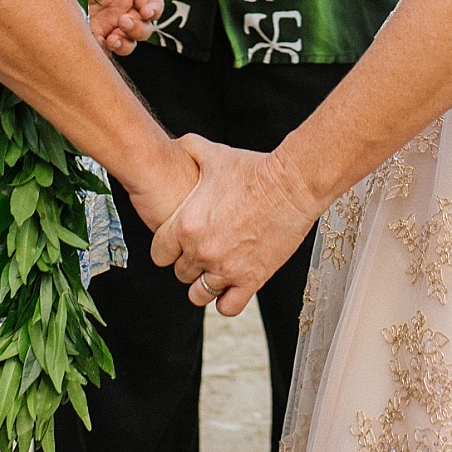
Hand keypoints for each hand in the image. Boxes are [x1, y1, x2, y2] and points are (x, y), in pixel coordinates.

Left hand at [83, 0, 162, 55]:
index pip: (152, 3)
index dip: (154, 9)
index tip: (146, 12)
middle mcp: (121, 9)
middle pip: (144, 27)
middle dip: (138, 28)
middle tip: (124, 21)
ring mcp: (108, 25)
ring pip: (129, 42)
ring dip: (127, 42)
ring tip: (113, 37)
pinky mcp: (93, 37)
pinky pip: (108, 51)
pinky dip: (108, 49)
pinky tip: (101, 41)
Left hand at [149, 135, 319, 314]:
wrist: (292, 184)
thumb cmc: (254, 169)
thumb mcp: (213, 155)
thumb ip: (188, 151)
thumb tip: (176, 144)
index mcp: (186, 227)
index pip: (159, 255)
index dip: (167, 250)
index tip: (178, 246)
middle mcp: (202, 252)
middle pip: (180, 274)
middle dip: (189, 264)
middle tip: (204, 253)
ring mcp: (226, 269)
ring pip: (199, 294)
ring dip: (205, 284)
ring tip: (216, 272)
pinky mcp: (252, 280)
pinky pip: (228, 307)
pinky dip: (226, 301)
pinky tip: (232, 287)